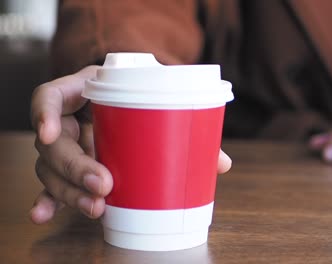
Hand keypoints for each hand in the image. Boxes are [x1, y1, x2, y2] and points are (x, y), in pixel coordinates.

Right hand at [30, 66, 231, 223]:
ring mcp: (68, 144)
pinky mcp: (69, 167)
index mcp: (85, 92)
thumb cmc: (143, 96)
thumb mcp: (156, 99)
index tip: (50, 132)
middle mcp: (69, 119)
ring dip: (69, 192)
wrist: (133, 97)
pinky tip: (44, 216)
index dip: (44, 113)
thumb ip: (185, 124)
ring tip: (95, 207)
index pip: (50, 96)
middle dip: (75, 167)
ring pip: (51, 170)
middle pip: (54, 144)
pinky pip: (53, 185)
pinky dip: (50, 201)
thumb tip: (222, 164)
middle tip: (104, 185)